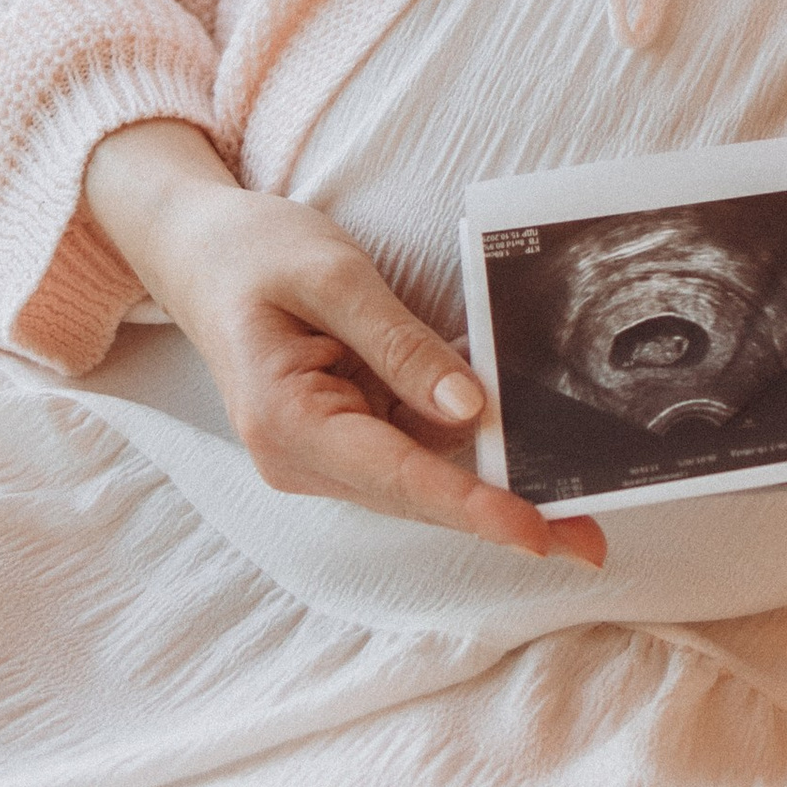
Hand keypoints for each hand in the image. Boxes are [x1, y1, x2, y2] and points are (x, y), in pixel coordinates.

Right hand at [83, 123, 604, 567]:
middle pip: (416, 495)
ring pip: (420, 479)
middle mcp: (302, 458)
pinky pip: (410, 449)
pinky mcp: (340, 435)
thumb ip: (400, 343)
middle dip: (502, 514)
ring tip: (575, 506)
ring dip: (491, 490)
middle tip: (589, 537)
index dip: (473, 507)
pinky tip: (520, 455)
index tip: (537, 533)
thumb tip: (469, 410)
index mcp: (289, 423)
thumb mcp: (332, 275)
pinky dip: (464, 454)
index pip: (398, 477)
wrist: (197, 248)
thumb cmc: (254, 251)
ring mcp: (320, 452)